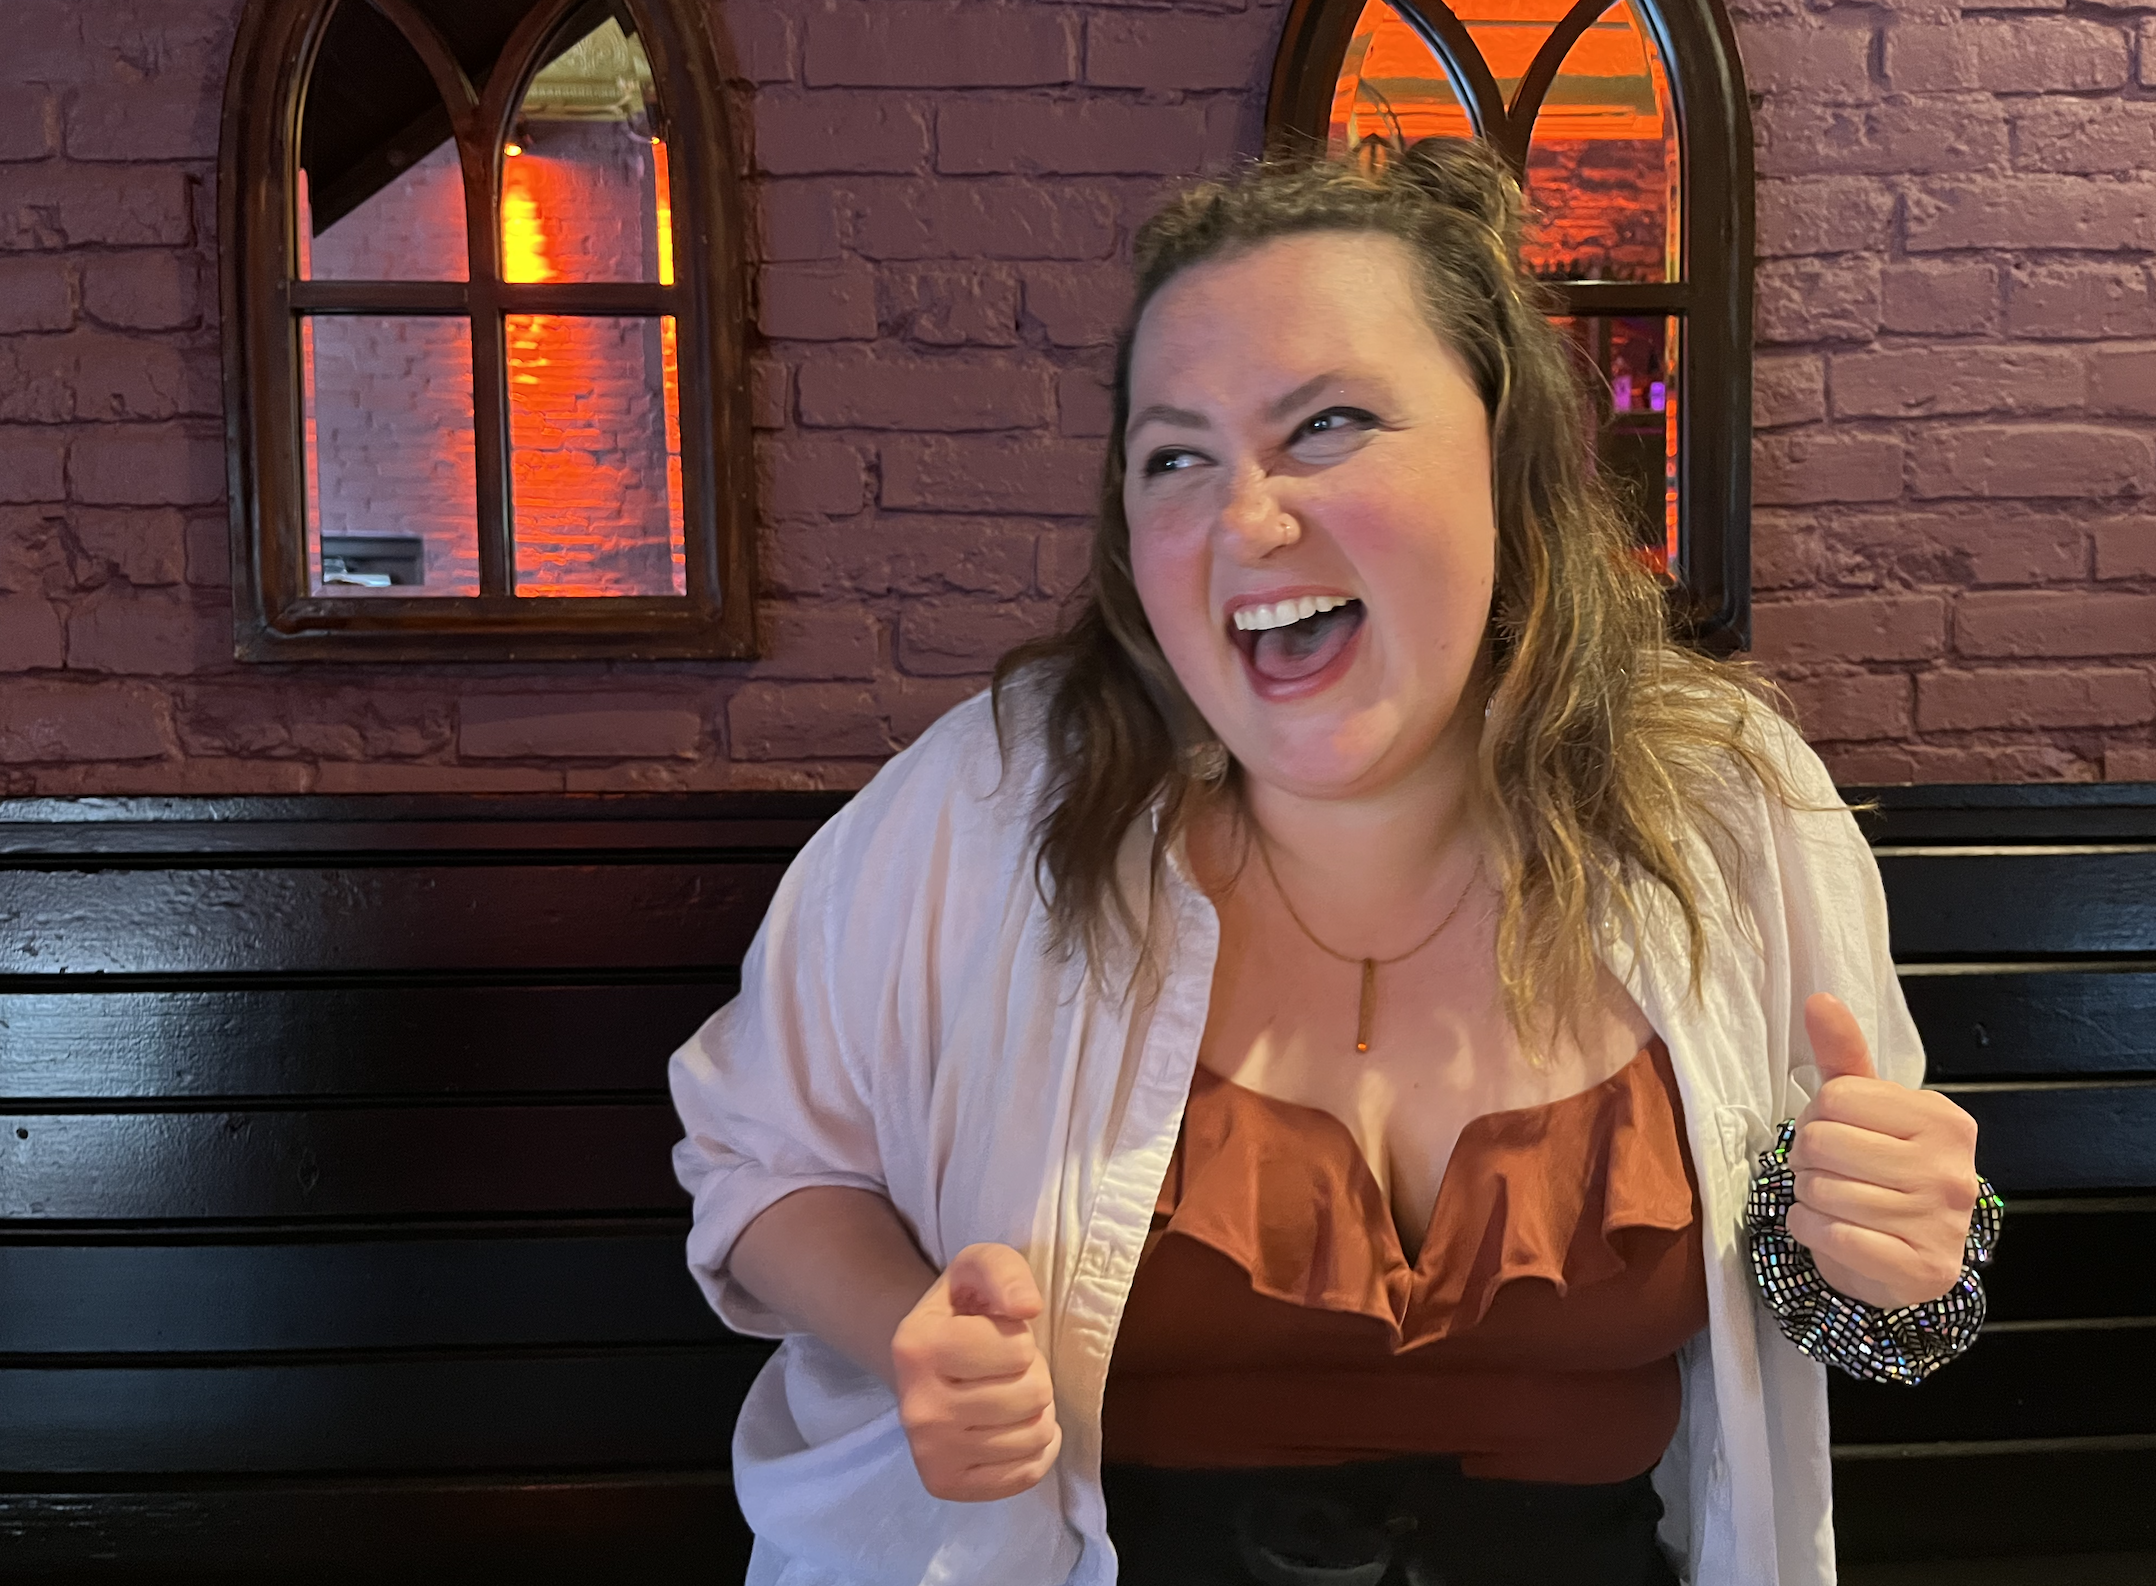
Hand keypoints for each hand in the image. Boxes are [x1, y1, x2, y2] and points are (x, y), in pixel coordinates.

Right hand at [890, 1243, 1061, 1502]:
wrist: (923, 1361)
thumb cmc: (961, 1310)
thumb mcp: (979, 1268)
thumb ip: (1006, 1272)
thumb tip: (1028, 1307)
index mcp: (915, 1347)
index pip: (1018, 1349)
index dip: (1021, 1337)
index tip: (996, 1334)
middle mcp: (915, 1407)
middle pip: (1032, 1395)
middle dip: (1033, 1374)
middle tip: (1006, 1369)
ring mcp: (928, 1452)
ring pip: (1034, 1435)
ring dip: (1036, 1410)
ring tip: (1008, 1392)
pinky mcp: (945, 1484)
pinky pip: (1027, 1474)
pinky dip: (1036, 1449)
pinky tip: (1013, 1427)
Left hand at [1786, 992, 1982, 1309]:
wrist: (1908, 1259)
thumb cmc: (1883, 1172)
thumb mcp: (1866, 1109)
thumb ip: (1843, 1055)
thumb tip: (1818, 999)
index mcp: (1942, 1120)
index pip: (1835, 1097)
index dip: (1816, 1118)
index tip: (1836, 1135)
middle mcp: (1951, 1169)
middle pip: (1822, 1144)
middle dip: (1806, 1161)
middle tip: (1828, 1173)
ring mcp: (1941, 1224)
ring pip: (1822, 1192)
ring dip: (1807, 1199)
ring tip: (1832, 1202)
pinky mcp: (1922, 1270)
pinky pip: (1832, 1237)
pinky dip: (1811, 1232)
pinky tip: (1830, 1231)